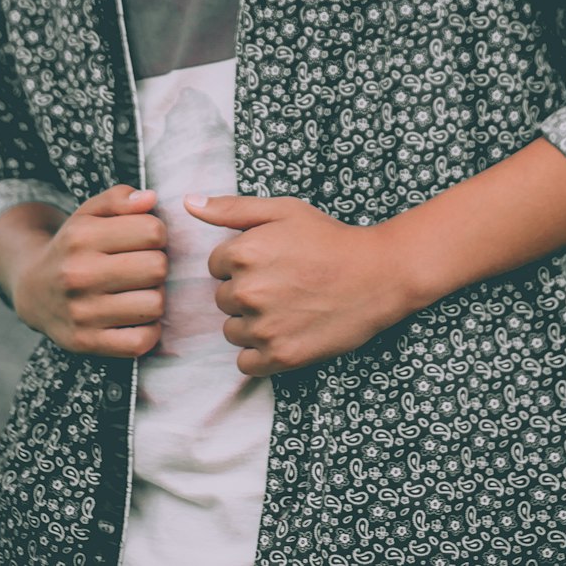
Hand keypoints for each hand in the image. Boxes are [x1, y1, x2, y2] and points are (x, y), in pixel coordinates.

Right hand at [3, 184, 167, 358]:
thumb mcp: (89, 213)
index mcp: (82, 237)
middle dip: (158, 264)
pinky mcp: (85, 342)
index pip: (153, 232)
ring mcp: (82, 312)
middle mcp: (79, 274)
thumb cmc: (73, 247)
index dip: (157, 234)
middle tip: (144, 266)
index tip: (145, 240)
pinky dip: (148, 331)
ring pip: (154, 305)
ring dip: (154, 297)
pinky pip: (139, 342)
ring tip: (139, 290)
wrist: (33, 290)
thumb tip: (150, 198)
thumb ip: (120, 198)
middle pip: (157, 268)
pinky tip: (137, 317)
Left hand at [183, 193, 403, 376]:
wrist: (376, 275)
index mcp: (242, 253)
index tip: (271, 261)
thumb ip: (231, 208)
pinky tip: (285, 332)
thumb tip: (188, 202)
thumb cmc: (328, 239)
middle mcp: (247, 291)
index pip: (215, 265)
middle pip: (222, 299)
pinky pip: (246, 362)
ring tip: (287, 307)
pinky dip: (261, 353)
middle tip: (283, 283)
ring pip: (232, 331)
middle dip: (245, 292)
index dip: (241, 262)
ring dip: (251, 323)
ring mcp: (263, 327)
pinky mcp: (280, 357)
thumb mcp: (282, 210)